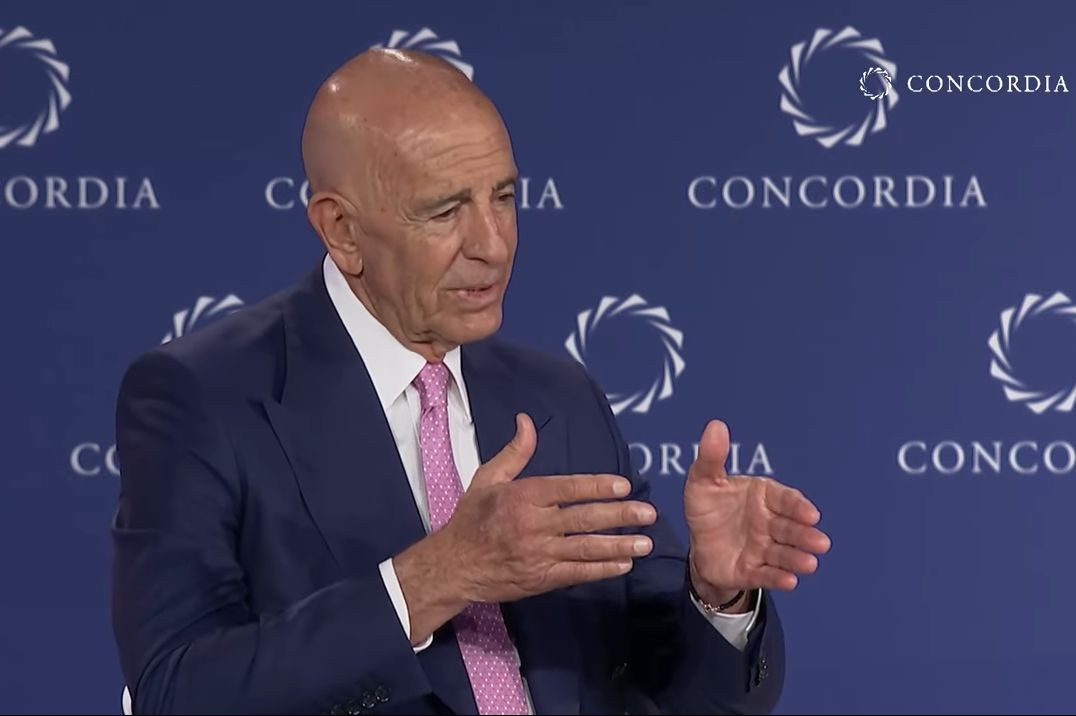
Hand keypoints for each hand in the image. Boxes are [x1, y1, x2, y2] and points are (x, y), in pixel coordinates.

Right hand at [394, 413, 655, 643]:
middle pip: (584, 518)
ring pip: (585, 548)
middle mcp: (533, 524)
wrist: (453, 565)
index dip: (598, 487)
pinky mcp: (541, 579)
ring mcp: (539, 554)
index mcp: (523, 496)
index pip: (568, 488)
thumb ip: (514, 452)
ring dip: (618, 545)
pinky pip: (577, 573)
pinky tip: (623, 564)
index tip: (624, 486)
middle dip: (620, 516)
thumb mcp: (488, 478)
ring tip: (646, 542)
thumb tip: (526, 420)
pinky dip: (602, 569)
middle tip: (649, 514)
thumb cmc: (472, 518)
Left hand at [684, 420, 830, 606]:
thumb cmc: (708, 507)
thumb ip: (711, 457)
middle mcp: (769, 523)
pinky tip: (790, 582)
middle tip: (820, 542)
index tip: (810, 514)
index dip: (798, 507)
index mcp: (764, 497)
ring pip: (783, 554)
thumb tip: (715, 425)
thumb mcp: (703, 481)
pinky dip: (778, 578)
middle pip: (790, 529)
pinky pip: (766, 575)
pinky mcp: (753, 571)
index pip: (785, 500)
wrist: (698, 544)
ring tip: (810, 563)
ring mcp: (763, 548)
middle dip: (805, 536)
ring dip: (797, 559)